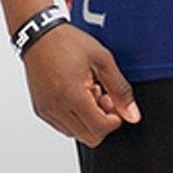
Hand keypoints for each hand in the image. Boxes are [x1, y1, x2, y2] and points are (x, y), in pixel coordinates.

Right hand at [22, 23, 141, 146]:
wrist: (40, 35)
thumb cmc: (68, 42)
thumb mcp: (102, 59)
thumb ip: (119, 89)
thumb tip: (132, 114)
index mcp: (73, 96)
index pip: (100, 129)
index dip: (114, 120)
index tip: (115, 104)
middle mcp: (57, 108)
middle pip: (89, 137)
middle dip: (101, 122)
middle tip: (102, 97)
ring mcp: (47, 111)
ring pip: (75, 134)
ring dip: (87, 120)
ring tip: (87, 93)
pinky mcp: (40, 110)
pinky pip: (62, 126)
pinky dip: (73, 117)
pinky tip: (75, 94)